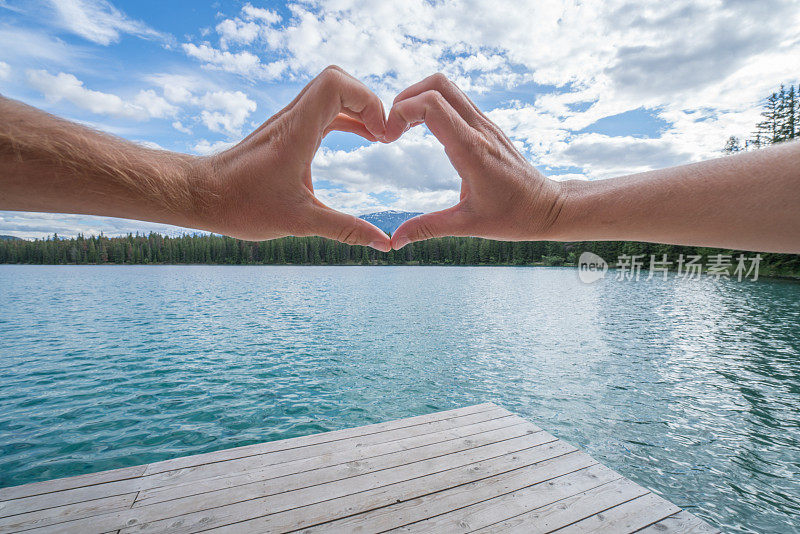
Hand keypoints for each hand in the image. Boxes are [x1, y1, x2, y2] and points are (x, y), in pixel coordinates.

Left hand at [195, 66, 391, 250]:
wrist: (201, 195)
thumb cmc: (242, 205)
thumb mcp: (300, 222)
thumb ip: (345, 230)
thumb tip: (382, 243)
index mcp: (297, 132)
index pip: (337, 84)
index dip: (367, 100)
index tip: (380, 135)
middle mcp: (292, 118)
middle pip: (338, 80)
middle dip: (368, 102)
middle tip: (384, 135)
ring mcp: (288, 122)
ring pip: (330, 93)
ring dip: (358, 109)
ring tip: (379, 137)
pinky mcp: (286, 131)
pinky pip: (322, 110)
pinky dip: (346, 118)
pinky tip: (361, 139)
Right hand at [384, 74, 564, 248]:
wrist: (548, 207)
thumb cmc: (513, 217)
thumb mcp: (467, 225)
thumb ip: (428, 228)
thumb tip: (395, 240)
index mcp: (472, 150)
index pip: (432, 105)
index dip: (401, 112)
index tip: (389, 138)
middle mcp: (479, 129)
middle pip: (437, 84)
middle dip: (406, 98)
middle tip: (392, 128)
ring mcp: (485, 124)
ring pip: (447, 87)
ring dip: (418, 98)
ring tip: (403, 128)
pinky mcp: (487, 127)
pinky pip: (456, 100)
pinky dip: (433, 105)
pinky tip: (423, 130)